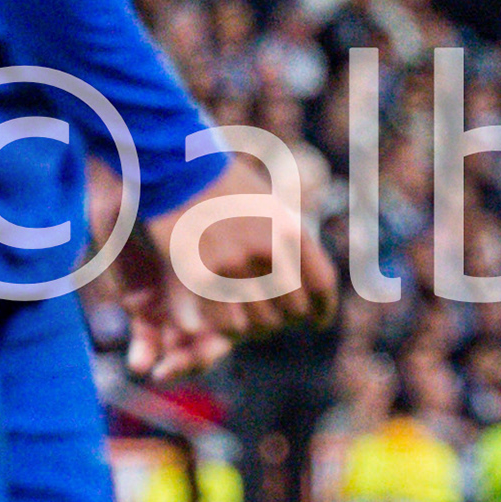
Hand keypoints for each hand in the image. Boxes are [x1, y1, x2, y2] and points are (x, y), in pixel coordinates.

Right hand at [114, 181, 338, 383]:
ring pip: (263, 324)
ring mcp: (235, 265)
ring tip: (251, 321)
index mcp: (290, 230)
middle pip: (295, 311)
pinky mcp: (202, 278)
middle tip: (276, 318)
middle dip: (287, 319)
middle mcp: (268, 249)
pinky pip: (229, 326)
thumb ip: (289, 240)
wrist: (178, 170)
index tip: (317, 320)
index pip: (322, 285)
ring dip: (259, 328)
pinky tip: (230, 326)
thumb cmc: (223, 186)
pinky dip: (231, 331)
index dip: (322, 309)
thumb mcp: (271, 205)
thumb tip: (307, 279)